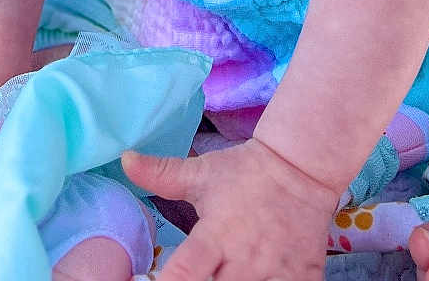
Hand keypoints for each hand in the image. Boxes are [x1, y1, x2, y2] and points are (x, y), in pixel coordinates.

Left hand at [121, 137, 340, 280]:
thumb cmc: (245, 173)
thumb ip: (162, 174)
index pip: (185, 273)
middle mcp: (245, 259)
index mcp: (216, 234)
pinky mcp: (303, 277)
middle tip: (196, 279)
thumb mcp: (203, 173)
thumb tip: (125, 159)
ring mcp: (276, 272)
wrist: (300, 167)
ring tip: (222, 278)